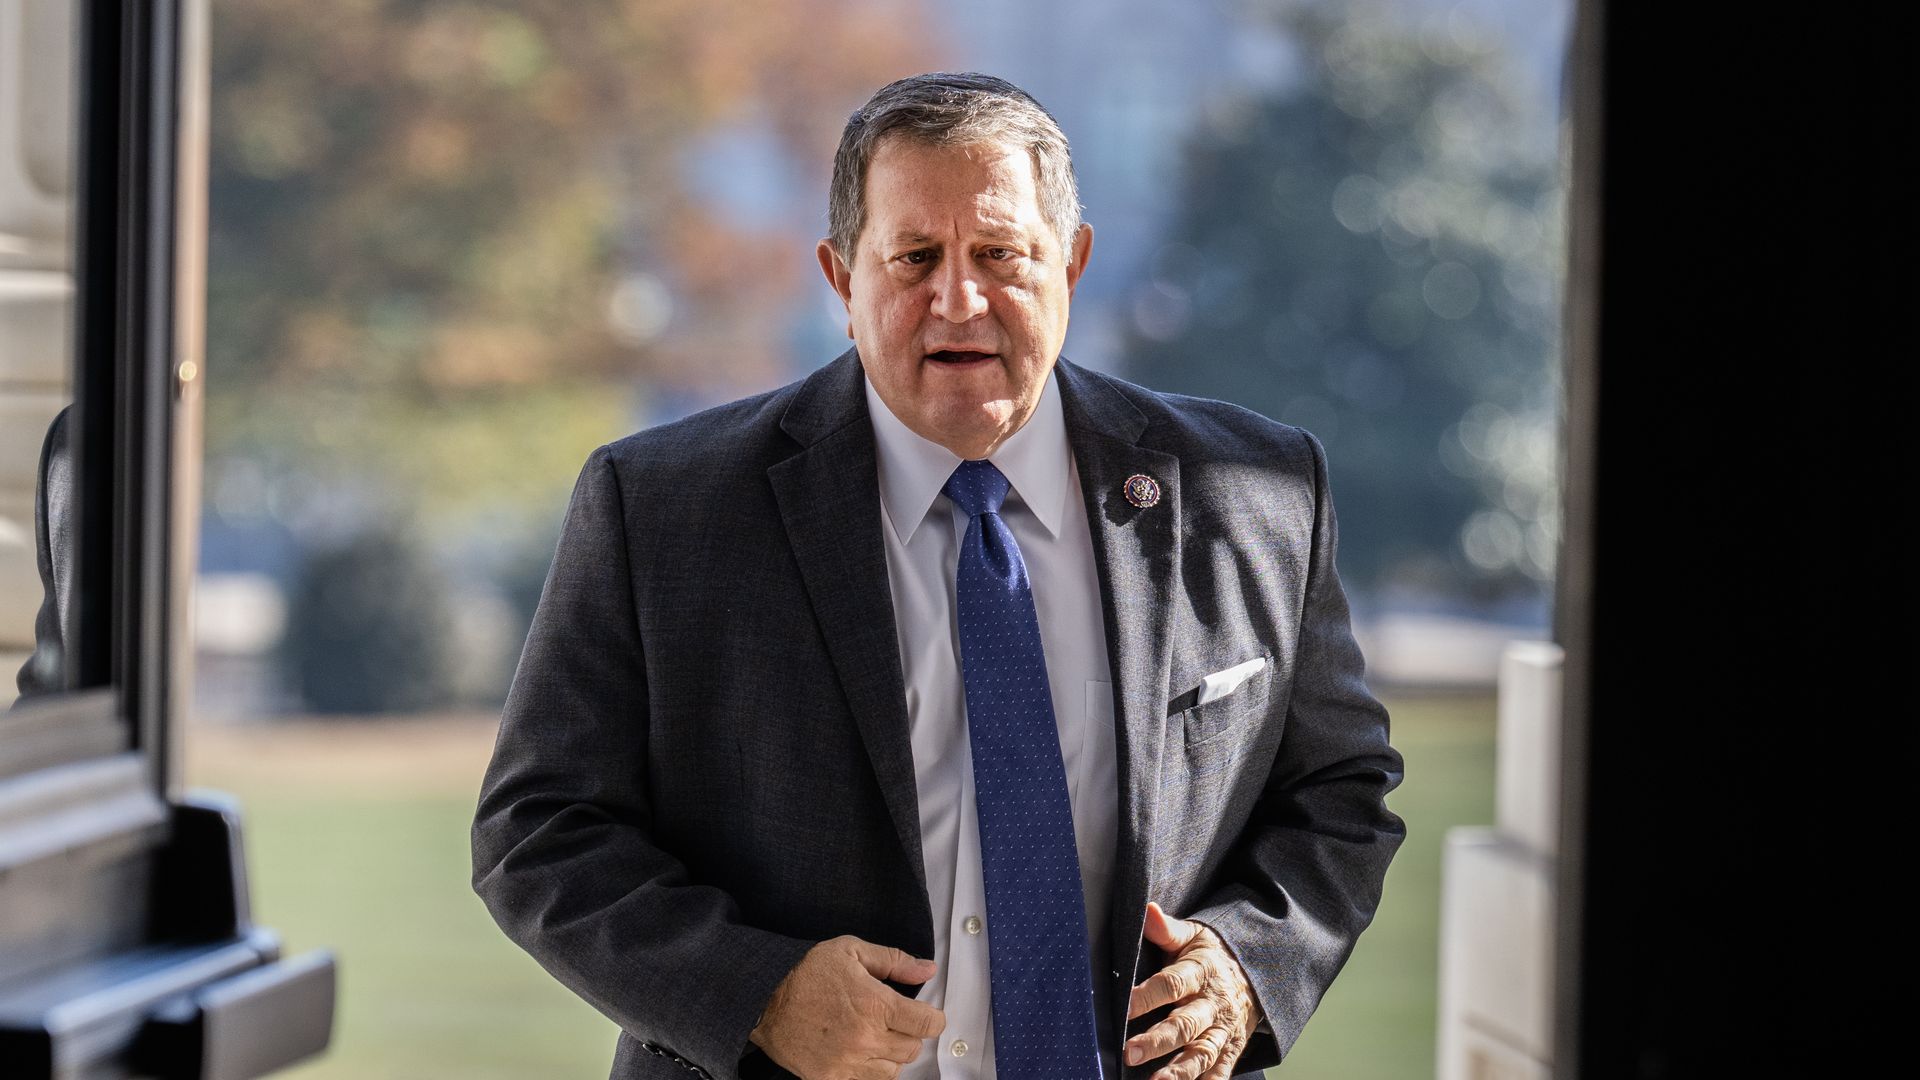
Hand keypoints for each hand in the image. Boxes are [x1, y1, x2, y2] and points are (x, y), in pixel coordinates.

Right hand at [748, 935, 945, 1079]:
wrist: (764, 999)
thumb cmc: (805, 973)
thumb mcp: (851, 950)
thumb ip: (894, 961)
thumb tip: (927, 970)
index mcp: (876, 1004)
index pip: (927, 1023)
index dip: (933, 1017)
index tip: (927, 1014)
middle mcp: (866, 1038)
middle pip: (913, 1049)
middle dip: (909, 1033)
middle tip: (893, 1020)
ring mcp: (848, 1063)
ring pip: (893, 1070)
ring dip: (892, 1055)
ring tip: (876, 1037)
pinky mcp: (831, 1078)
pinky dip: (871, 1072)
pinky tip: (861, 1055)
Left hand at [1125, 902, 1261, 1079]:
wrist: (1255, 974)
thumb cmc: (1211, 955)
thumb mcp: (1193, 935)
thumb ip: (1167, 930)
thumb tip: (1147, 910)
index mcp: (1202, 971)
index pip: (1172, 984)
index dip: (1148, 995)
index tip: (1123, 1007)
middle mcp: (1213, 1003)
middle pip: (1186, 1024)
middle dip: (1159, 1040)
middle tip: (1130, 1052)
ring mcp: (1223, 1029)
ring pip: (1203, 1053)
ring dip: (1181, 1071)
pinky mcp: (1231, 1049)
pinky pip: (1220, 1072)